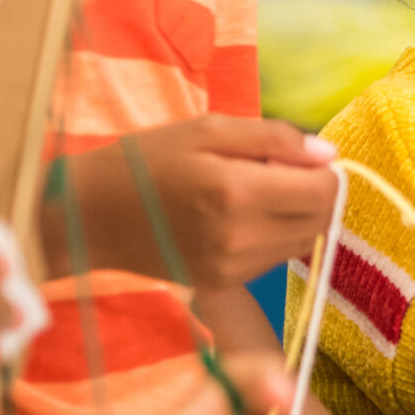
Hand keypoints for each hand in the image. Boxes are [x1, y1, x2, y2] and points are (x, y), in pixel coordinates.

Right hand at [67, 117, 340, 289]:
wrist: (87, 216)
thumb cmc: (145, 161)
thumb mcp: (208, 130)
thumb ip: (274, 138)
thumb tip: (327, 155)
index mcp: (238, 193)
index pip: (324, 191)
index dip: (322, 171)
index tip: (295, 158)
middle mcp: (241, 238)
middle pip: (319, 219)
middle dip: (311, 193)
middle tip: (271, 172)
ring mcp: (232, 268)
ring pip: (300, 241)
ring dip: (292, 216)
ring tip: (249, 194)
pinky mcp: (223, 284)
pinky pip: (273, 259)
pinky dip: (269, 236)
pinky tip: (235, 219)